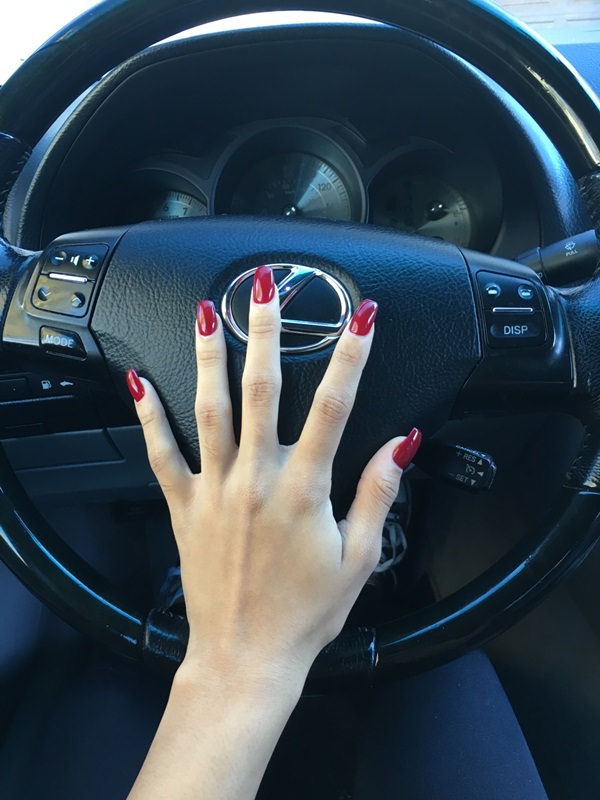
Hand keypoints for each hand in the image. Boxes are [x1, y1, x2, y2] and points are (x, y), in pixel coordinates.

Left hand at [127, 266, 420, 687]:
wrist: (247, 657)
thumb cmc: (306, 613)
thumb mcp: (360, 558)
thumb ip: (379, 493)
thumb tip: (401, 443)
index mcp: (305, 488)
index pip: (333, 406)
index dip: (350, 356)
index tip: (361, 317)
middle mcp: (257, 478)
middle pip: (262, 389)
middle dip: (266, 330)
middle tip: (265, 286)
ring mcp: (216, 489)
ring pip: (210, 408)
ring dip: (210, 354)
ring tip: (207, 310)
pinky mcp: (184, 506)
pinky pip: (161, 454)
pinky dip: (149, 416)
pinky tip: (139, 382)